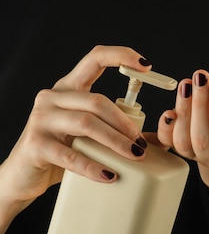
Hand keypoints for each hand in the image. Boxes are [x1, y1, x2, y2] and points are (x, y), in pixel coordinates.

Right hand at [0, 46, 150, 211]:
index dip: (121, 56)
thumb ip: (120, 131)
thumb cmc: (63, 152)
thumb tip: (161, 138)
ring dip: (115, 140)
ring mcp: (41, 119)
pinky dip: (94, 166)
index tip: (147, 66)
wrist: (23, 177)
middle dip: (125, 122)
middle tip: (142, 144)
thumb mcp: (92, 136)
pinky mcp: (35, 144)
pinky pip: (70, 154)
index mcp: (70, 88)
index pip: (95, 58)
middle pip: (97, 101)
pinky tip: (110, 175)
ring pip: (87, 123)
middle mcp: (53, 97)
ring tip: (134, 156)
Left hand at [152, 70, 208, 204]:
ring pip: (183, 141)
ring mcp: (196, 153)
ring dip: (183, 109)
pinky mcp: (180, 144)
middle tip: (201, 78)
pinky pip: (166, 142)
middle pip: (202, 139)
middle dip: (199, 105)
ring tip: (187, 85)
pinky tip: (170, 109)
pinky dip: (165, 126)